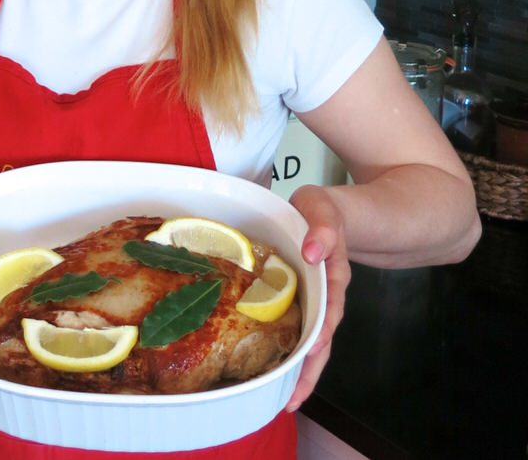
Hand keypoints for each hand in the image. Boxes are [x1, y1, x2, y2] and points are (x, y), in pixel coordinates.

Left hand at [285, 184, 350, 411]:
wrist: (324, 213)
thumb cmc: (320, 210)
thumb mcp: (322, 207)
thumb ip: (323, 225)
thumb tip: (314, 251)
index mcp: (333, 270)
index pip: (332, 303)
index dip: (324, 326)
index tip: (314, 347)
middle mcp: (327, 293)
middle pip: (324, 335)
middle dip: (312, 368)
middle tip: (295, 397)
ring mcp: (315, 301)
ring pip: (312, 341)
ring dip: (301, 370)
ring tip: (287, 400)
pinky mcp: (301, 304)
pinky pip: (297, 332)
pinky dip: (288, 353)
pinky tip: (274, 372)